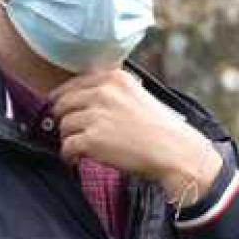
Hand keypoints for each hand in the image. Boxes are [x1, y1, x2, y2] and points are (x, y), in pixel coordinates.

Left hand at [48, 70, 221, 203]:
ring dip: (69, 138)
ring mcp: (96, 115)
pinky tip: (76, 160)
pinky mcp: (92, 139)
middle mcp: (103, 92)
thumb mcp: (138, 95)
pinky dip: (69, 156)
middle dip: (64, 119)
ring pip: (63, 126)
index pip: (73, 84)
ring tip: (80, 148)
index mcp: (115, 78)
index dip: (65, 99)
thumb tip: (82, 99)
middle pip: (63, 103)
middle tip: (71, 131)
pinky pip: (66, 146)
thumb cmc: (162, 129)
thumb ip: (112, 91)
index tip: (65, 110)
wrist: (176, 152)